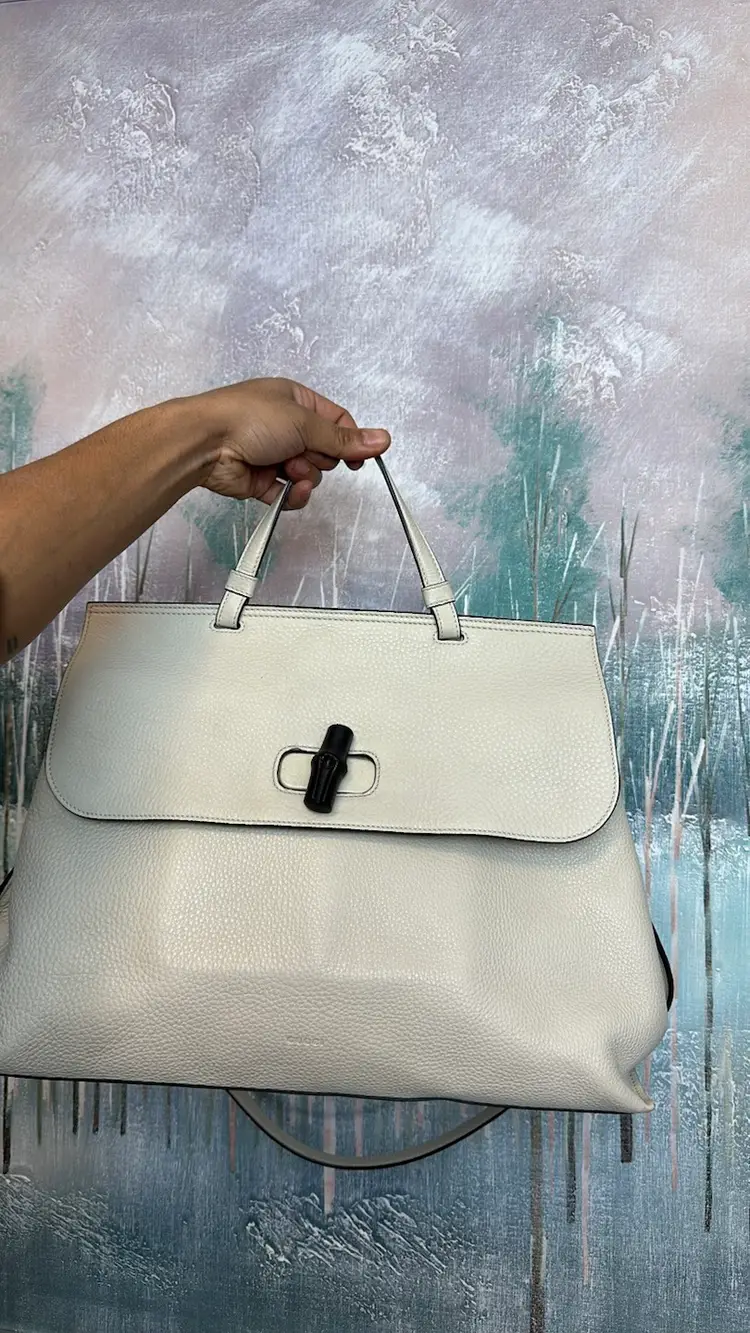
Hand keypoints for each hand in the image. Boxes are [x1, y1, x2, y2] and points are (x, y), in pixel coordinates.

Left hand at [193, 377, 390, 508]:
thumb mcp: (305, 423)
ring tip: (286, 468)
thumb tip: (382, 439)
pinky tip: (289, 488)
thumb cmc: (248, 418)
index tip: (360, 459)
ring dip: (304, 475)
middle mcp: (286, 427)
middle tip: (303, 453)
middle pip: (325, 452)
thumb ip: (344, 439)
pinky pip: (290, 494)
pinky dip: (293, 494)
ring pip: (310, 475)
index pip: (337, 423)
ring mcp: (274, 455)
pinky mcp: (263, 481)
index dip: (351, 442)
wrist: (205, 443)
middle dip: (319, 458)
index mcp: (296, 401)